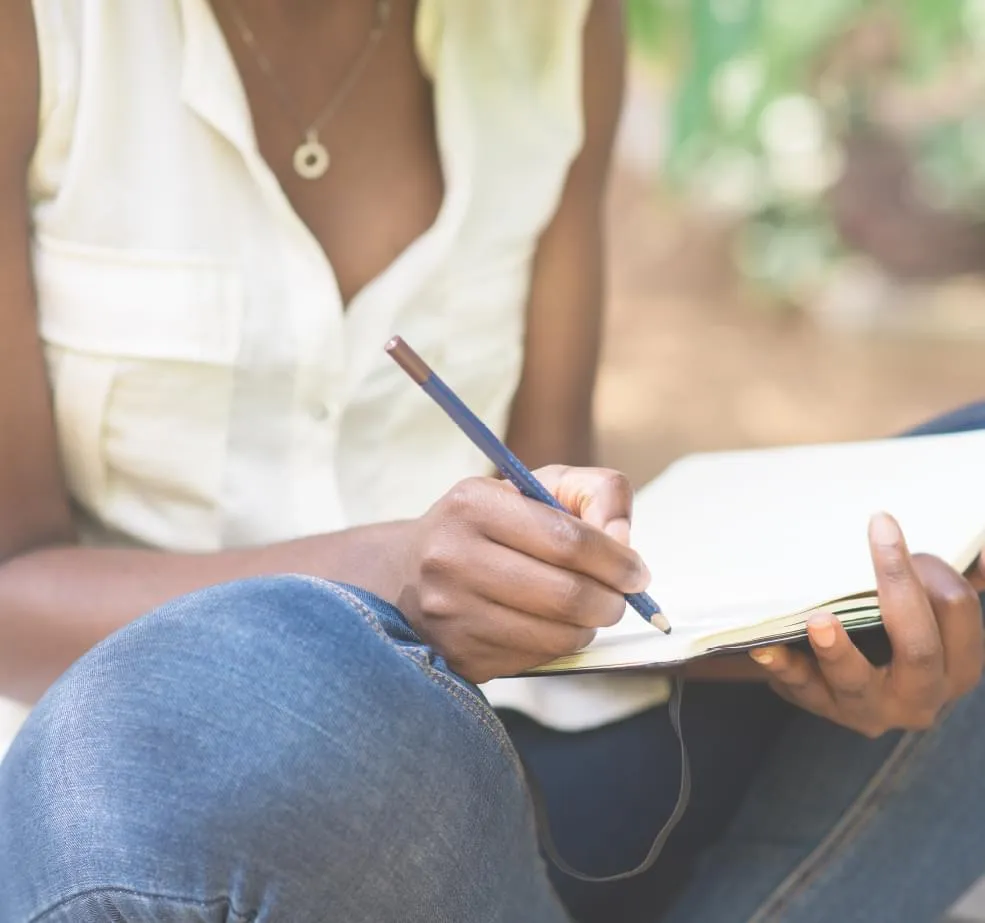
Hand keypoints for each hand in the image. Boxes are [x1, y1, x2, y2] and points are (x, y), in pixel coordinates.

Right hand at [396, 466, 647, 683]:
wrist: (408, 573)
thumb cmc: (488, 525)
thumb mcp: (535, 486)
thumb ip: (594, 492)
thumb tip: (623, 539)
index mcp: (473, 504)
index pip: (568, 539)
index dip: (616, 561)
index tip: (637, 573)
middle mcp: (452, 557)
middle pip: (566, 595)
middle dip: (611, 601)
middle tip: (619, 599)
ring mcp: (450, 612)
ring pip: (555, 635)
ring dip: (589, 628)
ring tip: (587, 612)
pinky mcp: (457, 654)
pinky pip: (534, 659)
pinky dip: (558, 647)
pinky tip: (550, 628)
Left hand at [749, 512, 983, 737]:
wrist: (839, 675)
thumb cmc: (894, 629)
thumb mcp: (932, 609)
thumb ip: (952, 580)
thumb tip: (982, 550)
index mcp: (958, 667)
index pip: (957, 611)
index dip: (929, 568)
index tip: (887, 528)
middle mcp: (921, 697)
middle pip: (918, 649)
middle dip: (899, 592)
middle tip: (880, 540)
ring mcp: (867, 708)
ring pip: (856, 681)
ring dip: (837, 651)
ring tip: (819, 622)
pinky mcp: (819, 705)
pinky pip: (799, 687)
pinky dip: (782, 666)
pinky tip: (763, 649)